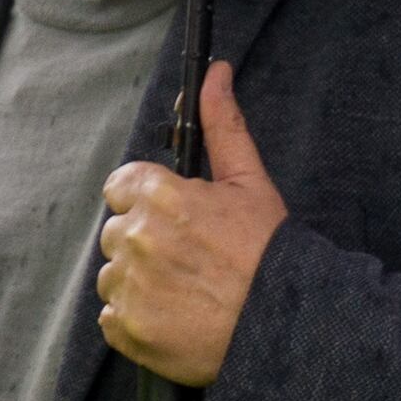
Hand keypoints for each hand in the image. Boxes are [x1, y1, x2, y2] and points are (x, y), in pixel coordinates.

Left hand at [99, 61, 287, 386]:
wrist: (288, 324)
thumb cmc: (271, 252)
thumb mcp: (249, 181)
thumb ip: (223, 126)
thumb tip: (215, 74)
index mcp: (158, 196)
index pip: (121, 186)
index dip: (147, 200)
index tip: (175, 218)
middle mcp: (135, 237)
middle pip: (117, 230)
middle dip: (146, 240)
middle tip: (191, 259)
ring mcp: (128, 284)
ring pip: (113, 273)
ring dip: (140, 279)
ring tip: (187, 289)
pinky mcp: (125, 326)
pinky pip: (113, 314)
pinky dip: (138, 317)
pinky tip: (176, 315)